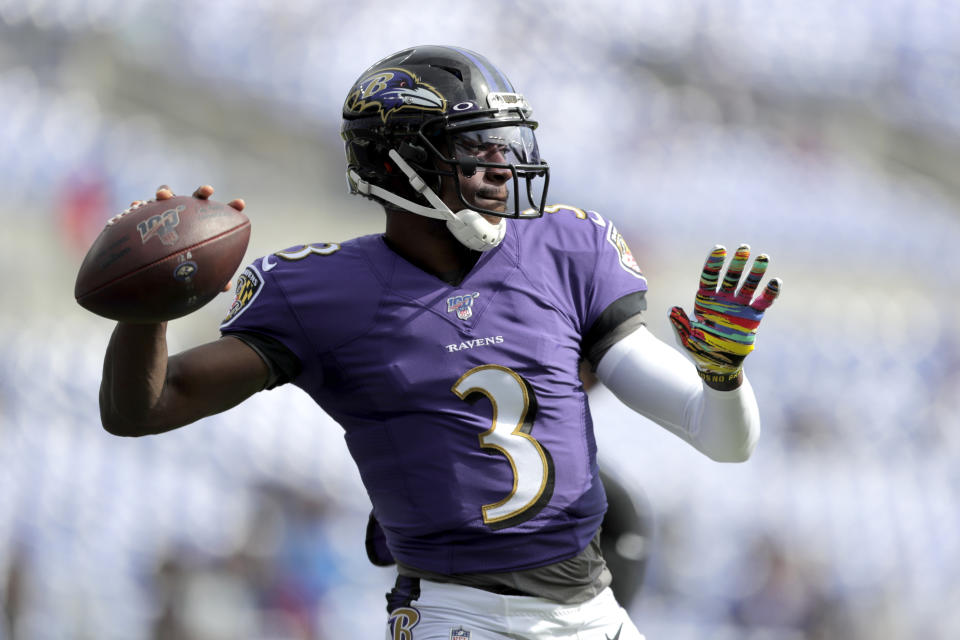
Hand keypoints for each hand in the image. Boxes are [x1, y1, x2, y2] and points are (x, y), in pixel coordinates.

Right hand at [134, 184, 246, 291]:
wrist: (154, 265)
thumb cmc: (181, 266)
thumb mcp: (197, 271)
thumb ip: (211, 276)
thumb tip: (226, 287)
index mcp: (203, 224)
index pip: (221, 213)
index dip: (232, 207)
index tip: (241, 204)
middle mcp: (186, 214)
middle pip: (196, 198)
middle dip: (202, 192)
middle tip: (208, 191)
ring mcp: (166, 212)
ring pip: (167, 196)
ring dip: (165, 192)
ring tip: (163, 195)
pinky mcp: (145, 215)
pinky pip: (141, 208)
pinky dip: (139, 206)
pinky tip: (135, 206)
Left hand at [669, 244, 780, 388]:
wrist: (718, 365)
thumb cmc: (698, 350)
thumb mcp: (686, 338)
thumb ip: (680, 323)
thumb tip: (672, 309)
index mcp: (705, 301)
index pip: (709, 277)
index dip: (714, 263)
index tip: (719, 249)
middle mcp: (723, 300)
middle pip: (731, 277)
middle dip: (737, 262)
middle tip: (744, 248)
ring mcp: (739, 307)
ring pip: (748, 285)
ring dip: (755, 272)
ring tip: (763, 258)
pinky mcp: (752, 316)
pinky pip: (763, 302)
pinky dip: (769, 293)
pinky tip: (775, 282)